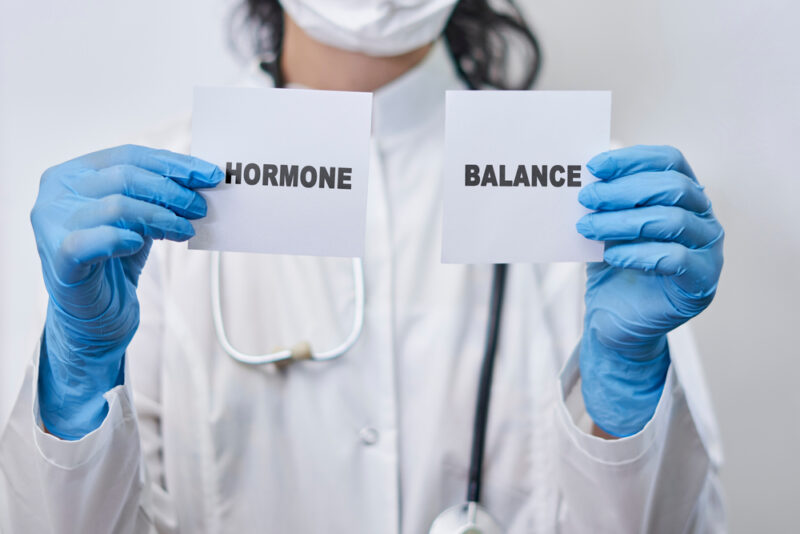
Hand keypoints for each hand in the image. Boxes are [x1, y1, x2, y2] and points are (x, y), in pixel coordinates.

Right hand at [31, 145, 222, 438]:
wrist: (94, 320)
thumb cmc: (114, 263)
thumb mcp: (138, 220)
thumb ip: (157, 196)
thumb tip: (202, 179)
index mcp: (72, 174)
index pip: (129, 155)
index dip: (174, 164)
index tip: (210, 174)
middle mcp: (55, 194)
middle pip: (126, 176)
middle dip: (173, 191)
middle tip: (201, 206)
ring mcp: (52, 225)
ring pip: (117, 205)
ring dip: (162, 216)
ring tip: (186, 229)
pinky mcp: (59, 260)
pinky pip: (94, 240)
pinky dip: (124, 239)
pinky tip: (141, 244)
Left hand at [575, 145, 723, 436]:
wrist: (616, 322)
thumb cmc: (614, 268)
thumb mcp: (606, 227)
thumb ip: (605, 202)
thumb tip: (586, 177)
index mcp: (684, 196)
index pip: (670, 161)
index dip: (633, 159)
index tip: (594, 166)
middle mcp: (703, 218)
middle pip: (673, 187)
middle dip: (623, 190)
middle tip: (586, 198)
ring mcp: (707, 250)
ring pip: (673, 220)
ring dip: (623, 221)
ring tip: (588, 228)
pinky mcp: (701, 281)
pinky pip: (674, 258)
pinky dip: (638, 253)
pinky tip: (611, 255)